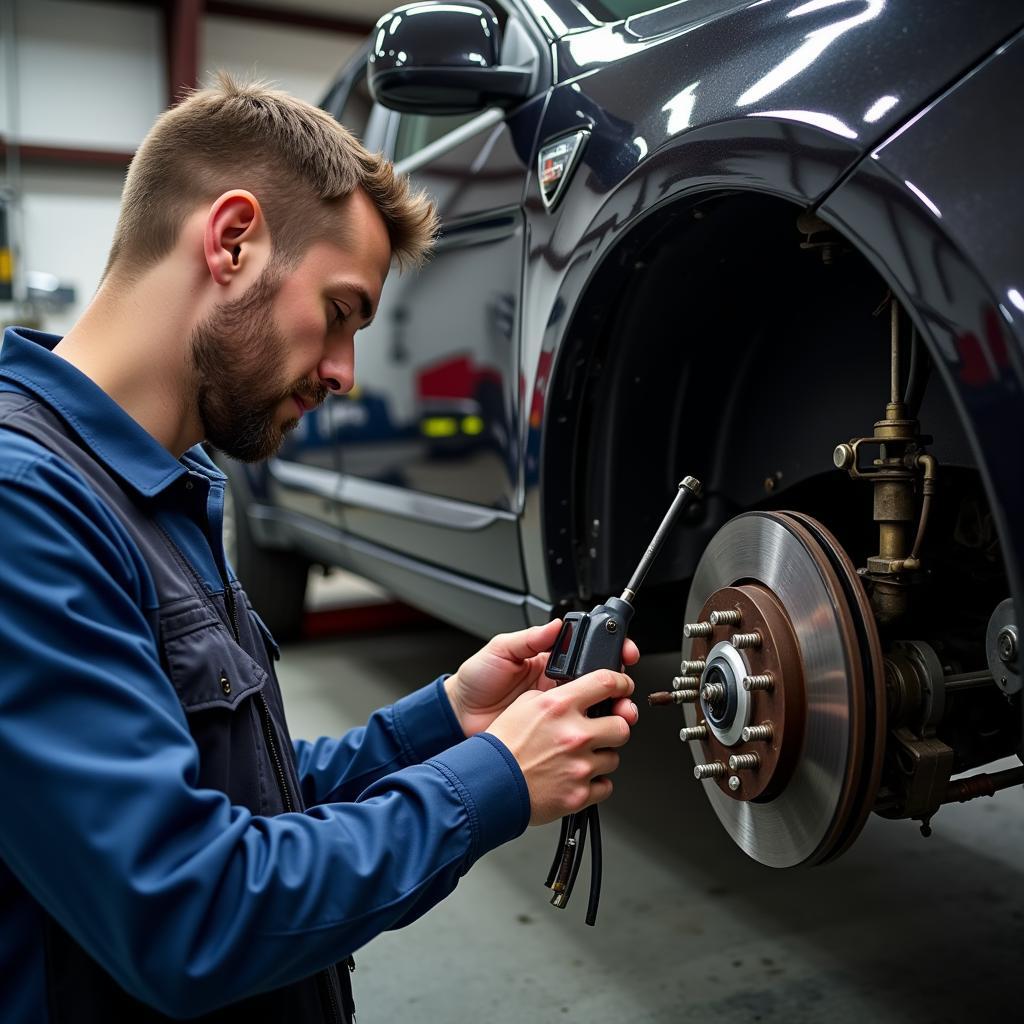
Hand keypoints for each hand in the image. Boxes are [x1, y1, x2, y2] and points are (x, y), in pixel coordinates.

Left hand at [444, 619, 639, 736]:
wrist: (459, 716)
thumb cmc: (477, 681)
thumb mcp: (501, 650)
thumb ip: (530, 638)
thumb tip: (556, 625)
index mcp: (550, 663)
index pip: (589, 655)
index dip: (611, 652)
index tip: (626, 652)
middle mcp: (558, 688)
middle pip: (601, 686)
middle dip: (621, 687)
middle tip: (626, 691)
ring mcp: (557, 714)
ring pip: (597, 712)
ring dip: (615, 712)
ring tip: (621, 714)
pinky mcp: (552, 737)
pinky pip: (580, 736)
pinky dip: (595, 737)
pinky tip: (600, 735)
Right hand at [486, 669, 638, 824]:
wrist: (489, 784)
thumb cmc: (502, 746)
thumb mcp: (524, 704)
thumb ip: (555, 697)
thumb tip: (577, 693)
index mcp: (560, 706)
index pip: (606, 683)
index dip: (621, 683)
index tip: (623, 688)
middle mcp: (574, 734)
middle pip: (622, 725)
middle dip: (614, 727)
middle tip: (601, 731)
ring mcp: (579, 766)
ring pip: (614, 757)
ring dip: (601, 757)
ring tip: (577, 758)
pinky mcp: (579, 794)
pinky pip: (605, 786)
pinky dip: (594, 784)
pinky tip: (575, 777)